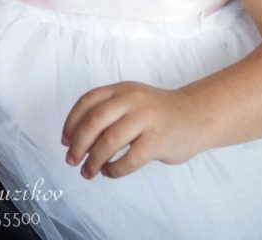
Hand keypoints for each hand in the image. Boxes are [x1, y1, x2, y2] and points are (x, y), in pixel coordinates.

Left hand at [60, 82, 207, 178]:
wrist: (196, 116)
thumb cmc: (157, 113)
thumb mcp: (131, 101)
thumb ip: (107, 112)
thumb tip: (74, 139)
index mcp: (121, 89)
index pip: (87, 102)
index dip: (71, 123)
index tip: (64, 141)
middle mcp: (132, 100)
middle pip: (94, 121)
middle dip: (78, 144)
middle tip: (72, 160)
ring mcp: (146, 119)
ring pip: (109, 141)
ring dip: (93, 160)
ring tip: (88, 172)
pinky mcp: (158, 140)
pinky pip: (130, 159)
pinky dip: (115, 169)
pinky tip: (110, 172)